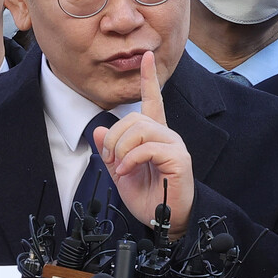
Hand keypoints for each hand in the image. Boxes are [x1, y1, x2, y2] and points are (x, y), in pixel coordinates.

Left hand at [95, 51, 194, 236]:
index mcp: (154, 135)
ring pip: (140, 129)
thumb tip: (99, 129)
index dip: (148, 78)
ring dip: (121, 149)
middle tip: (109, 159)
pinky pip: (148, 148)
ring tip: (120, 168)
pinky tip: (126, 172)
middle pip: (134, 117)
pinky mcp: (178, 158)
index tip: (146, 56)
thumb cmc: (148, 197)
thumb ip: (110, 151)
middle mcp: (166, 135)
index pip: (152, 100)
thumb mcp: (121, 172)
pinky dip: (130, 160)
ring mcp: (174, 145)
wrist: (163, 221)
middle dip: (114, 138)